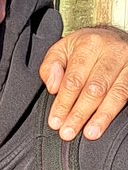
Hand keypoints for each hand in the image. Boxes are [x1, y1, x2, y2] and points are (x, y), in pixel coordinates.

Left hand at [40, 25, 127, 140]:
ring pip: (117, 93)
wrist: (114, 36)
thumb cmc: (85, 47)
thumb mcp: (63, 49)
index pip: (74, 80)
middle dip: (80, 114)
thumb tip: (53, 87)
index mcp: (89, 45)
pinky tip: (111, 122)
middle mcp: (112, 52)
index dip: (63, 103)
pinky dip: (119, 110)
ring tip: (91, 133)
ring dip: (102, 116)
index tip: (55, 121)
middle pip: (95, 89)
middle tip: (69, 132)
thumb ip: (51, 66)